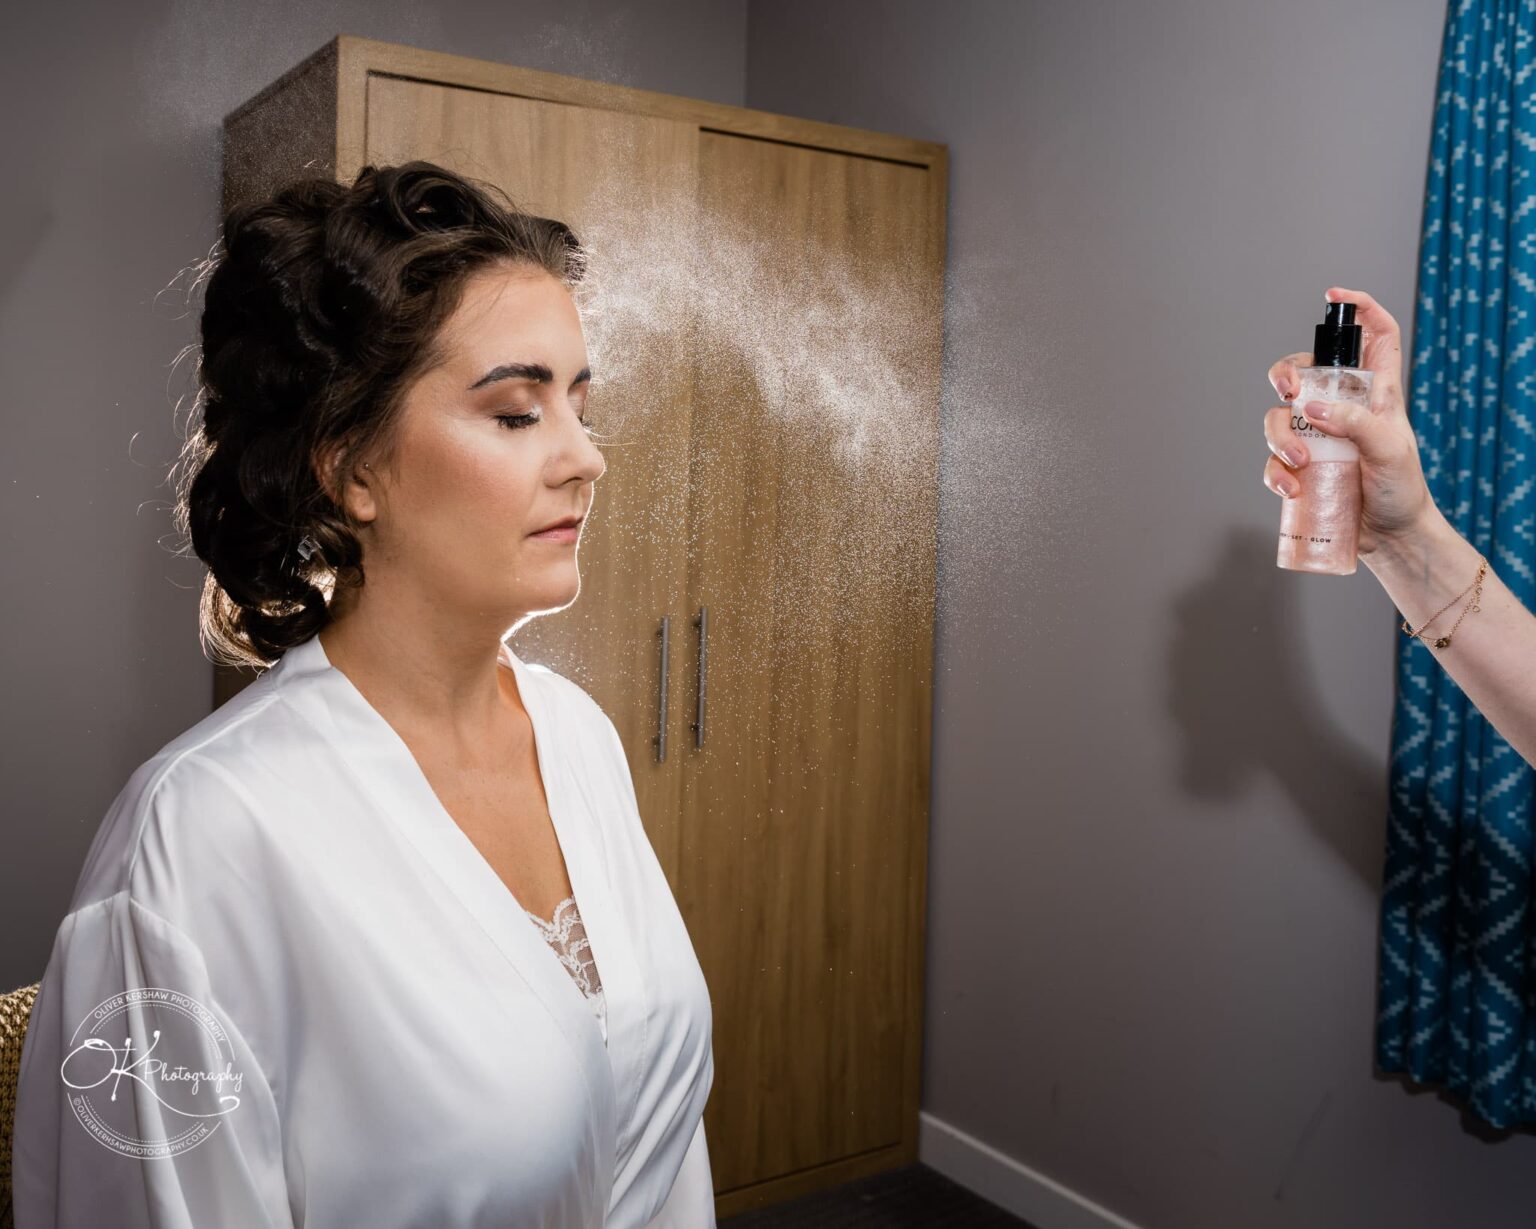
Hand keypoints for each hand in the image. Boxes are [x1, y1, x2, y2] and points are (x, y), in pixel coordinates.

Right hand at [1262, 287, 1439, 556]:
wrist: (1390, 537)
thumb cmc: (1402, 488)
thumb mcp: (1389, 448)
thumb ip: (1355, 423)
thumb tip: (1312, 408)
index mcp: (1375, 392)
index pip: (1375, 336)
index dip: (1359, 308)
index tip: (1334, 297)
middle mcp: (1341, 409)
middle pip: (1304, 371)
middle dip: (1286, 374)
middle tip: (1288, 391)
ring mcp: (1318, 438)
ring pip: (1279, 417)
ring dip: (1280, 437)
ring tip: (1301, 463)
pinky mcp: (1302, 469)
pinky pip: (1273, 461)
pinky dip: (1275, 472)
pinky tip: (1291, 488)